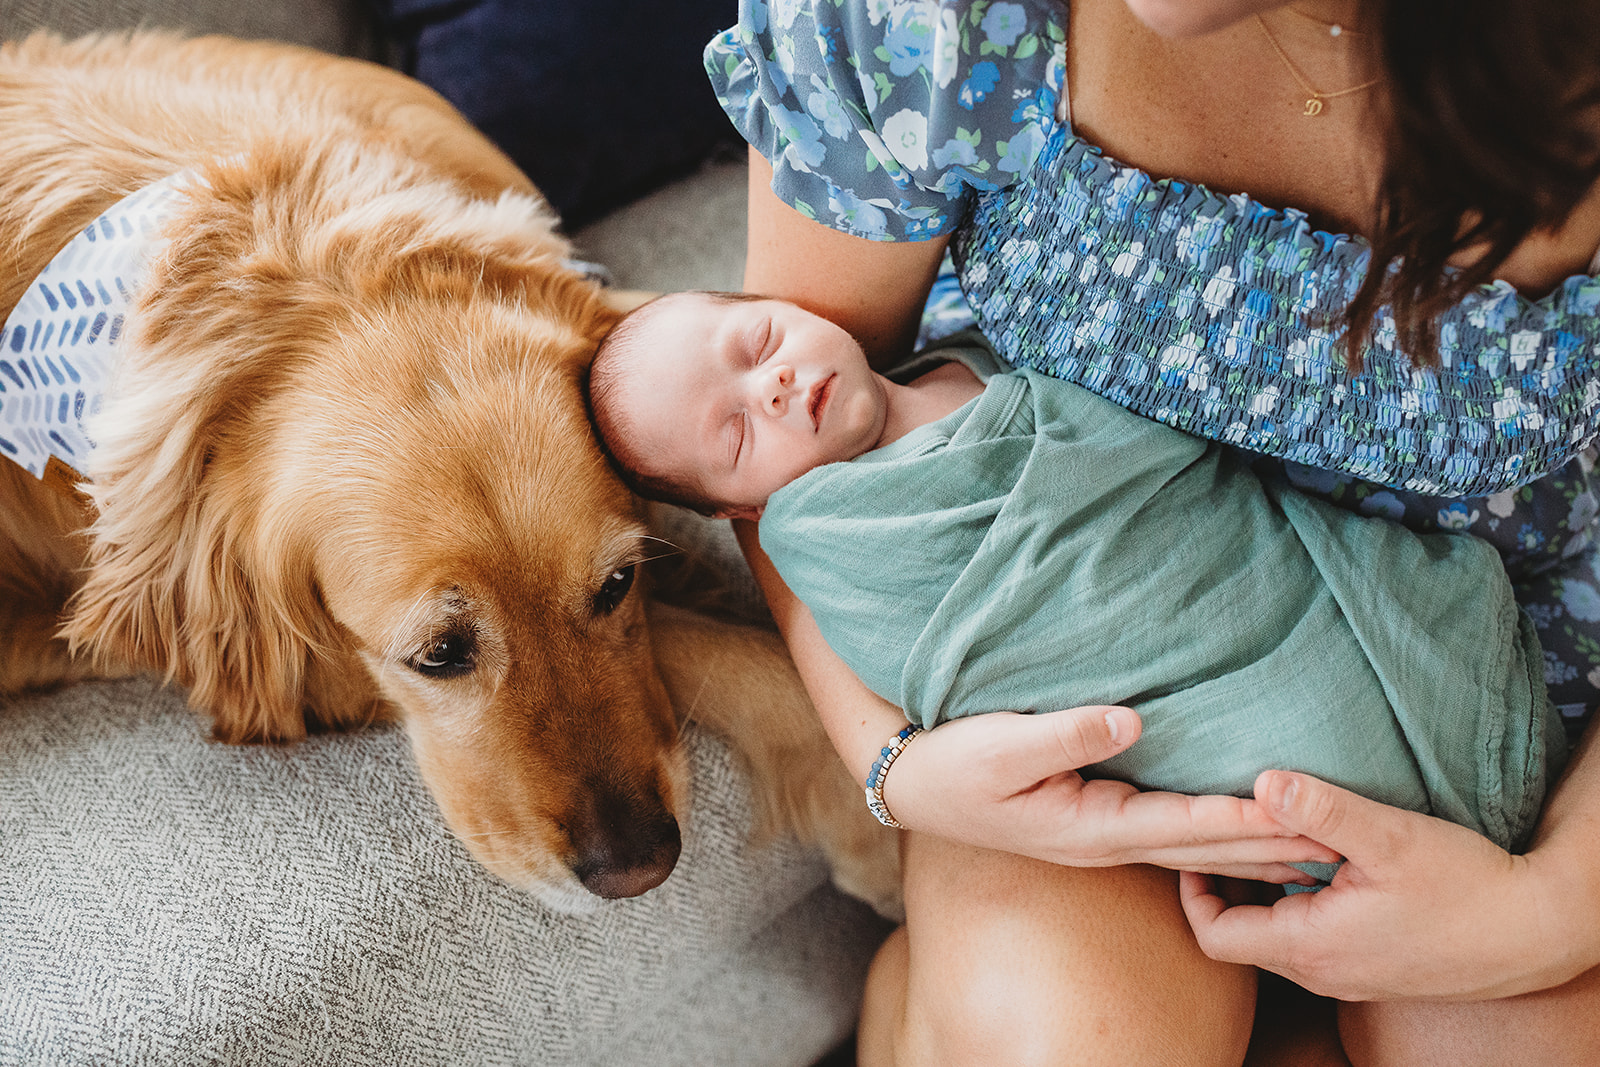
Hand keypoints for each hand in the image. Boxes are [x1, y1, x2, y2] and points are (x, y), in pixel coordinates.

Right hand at [886, 706, 1340, 882]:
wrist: (915, 784)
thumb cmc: (954, 763)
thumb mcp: (999, 746)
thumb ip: (1065, 732)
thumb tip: (1133, 719)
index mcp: (1088, 826)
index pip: (1181, 826)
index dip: (1240, 819)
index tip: (1296, 811)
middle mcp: (1105, 840)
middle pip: (1203, 851)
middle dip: (1270, 846)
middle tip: (1339, 841)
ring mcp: (1104, 836)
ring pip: (1196, 850)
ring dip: (1256, 851)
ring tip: (1317, 847)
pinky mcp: (1100, 820)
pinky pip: (1177, 835)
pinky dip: (1222, 837)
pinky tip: (1250, 834)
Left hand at [1180, 770, 1596, 1000]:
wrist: (1541, 932)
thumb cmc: (1468, 886)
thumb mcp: (1391, 837)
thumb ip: (1323, 809)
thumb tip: (1262, 780)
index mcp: (1310, 946)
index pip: (1215, 934)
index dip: (1191, 890)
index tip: (1192, 845)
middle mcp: (1323, 972)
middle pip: (1241, 937)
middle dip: (1225, 885)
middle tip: (1221, 834)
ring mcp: (1350, 976)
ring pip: (1278, 938)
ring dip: (1265, 893)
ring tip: (1266, 840)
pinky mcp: (1376, 969)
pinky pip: (1315, 940)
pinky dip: (1300, 904)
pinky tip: (1320, 863)